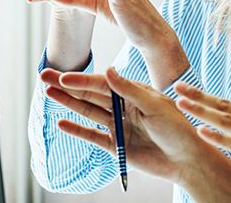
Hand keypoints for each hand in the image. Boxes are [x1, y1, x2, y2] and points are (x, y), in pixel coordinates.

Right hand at [41, 67, 205, 181]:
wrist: (186, 159)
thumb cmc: (177, 128)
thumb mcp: (155, 105)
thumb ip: (129, 90)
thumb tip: (108, 70)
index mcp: (134, 93)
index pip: (103, 84)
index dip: (82, 80)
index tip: (64, 76)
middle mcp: (124, 107)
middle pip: (91, 94)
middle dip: (67, 85)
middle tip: (44, 75)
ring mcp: (119, 126)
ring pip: (88, 112)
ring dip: (68, 103)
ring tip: (48, 93)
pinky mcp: (117, 146)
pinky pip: (93, 136)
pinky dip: (77, 130)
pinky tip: (61, 122)